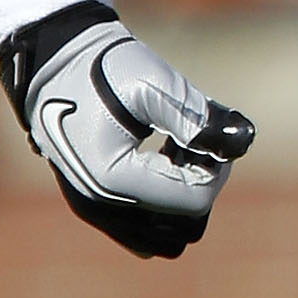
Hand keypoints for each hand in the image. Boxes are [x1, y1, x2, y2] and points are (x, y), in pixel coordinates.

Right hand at [0, 2, 254, 258]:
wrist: (53, 61)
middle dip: (200, 183)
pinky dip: (163, 201)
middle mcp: (99, 207)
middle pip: (185, 226)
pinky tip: (159, 160)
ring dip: (183, 195)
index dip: (216, 169)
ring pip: (168, 235)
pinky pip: (146, 231)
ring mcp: (94, 212)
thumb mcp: (153, 84)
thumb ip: (198, 117)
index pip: (194, 201)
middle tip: (191, 141)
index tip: (210, 133)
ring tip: (175, 149)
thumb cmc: (101, 67)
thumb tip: (243, 140)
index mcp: (112, 180)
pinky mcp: (95, 207)